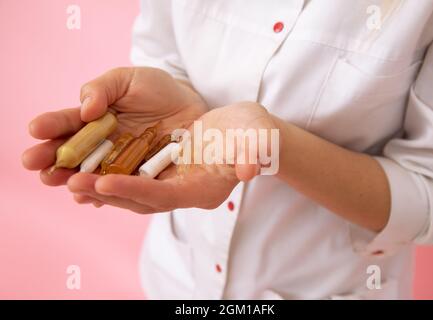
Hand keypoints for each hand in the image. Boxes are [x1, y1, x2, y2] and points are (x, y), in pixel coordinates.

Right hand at [22, 67, 207, 188]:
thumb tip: (85, 111)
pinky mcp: (142, 178)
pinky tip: (90, 198)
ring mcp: (120, 164)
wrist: (192, 106)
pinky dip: (106, 195)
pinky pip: (123, 189)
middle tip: (33, 162)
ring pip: (93, 176)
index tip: (36, 128)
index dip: (51, 126)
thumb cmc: (158, 91)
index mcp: (94, 120)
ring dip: (75, 180)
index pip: (68, 124)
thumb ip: (101, 89)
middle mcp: (102, 146)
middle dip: (51, 159)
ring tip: (61, 181)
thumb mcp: (128, 79)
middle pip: (73, 155)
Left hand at [63, 102, 276, 213]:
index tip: (104, 182)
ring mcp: (170, 185)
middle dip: (106, 191)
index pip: (166, 196)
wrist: (243, 130)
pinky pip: (128, 178)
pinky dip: (105, 175)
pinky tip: (80, 169)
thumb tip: (249, 167)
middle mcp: (183, 193)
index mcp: (204, 190)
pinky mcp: (160, 173)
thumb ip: (254, 150)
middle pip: (140, 199)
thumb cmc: (252, 132)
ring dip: (98, 185)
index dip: (137, 190)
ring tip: (65, 177)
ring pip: (129, 190)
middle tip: (70, 181)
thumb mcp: (257, 136)